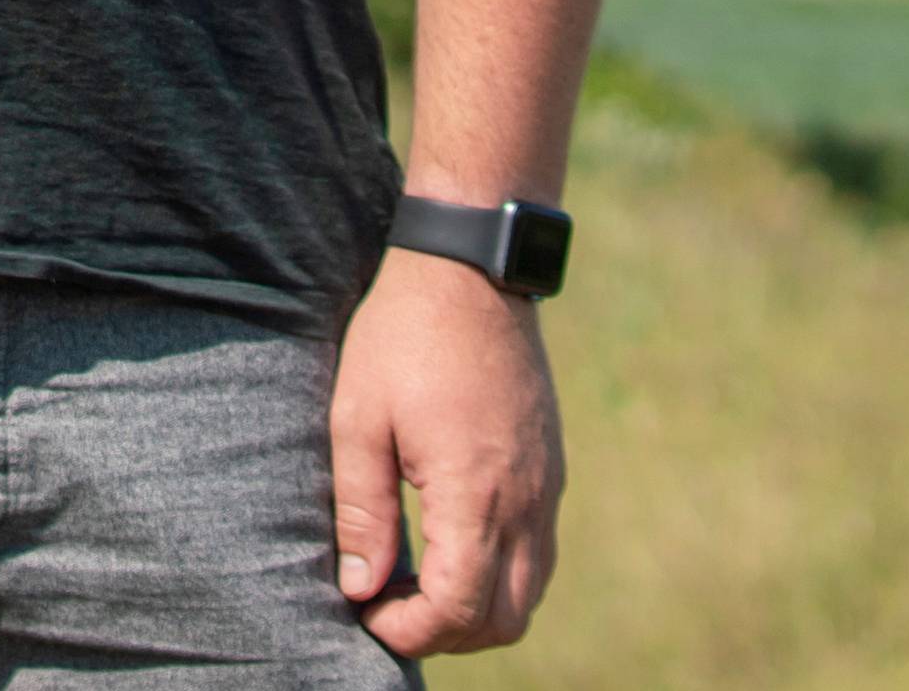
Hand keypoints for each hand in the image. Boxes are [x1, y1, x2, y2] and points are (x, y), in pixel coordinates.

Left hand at [329, 246, 562, 657]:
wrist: (470, 274)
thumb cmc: (402, 338)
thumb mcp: (358, 418)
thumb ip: (362, 510)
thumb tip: (359, 587)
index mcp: (475, 492)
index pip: (458, 608)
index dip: (409, 630)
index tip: (365, 612)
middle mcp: (526, 503)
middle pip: (503, 620)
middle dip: (444, 633)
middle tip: (388, 606)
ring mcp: (546, 490)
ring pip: (526, 594)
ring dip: (475, 609)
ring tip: (412, 582)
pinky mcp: (550, 474)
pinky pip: (537, 556)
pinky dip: (497, 576)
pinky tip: (445, 547)